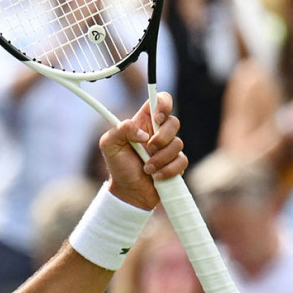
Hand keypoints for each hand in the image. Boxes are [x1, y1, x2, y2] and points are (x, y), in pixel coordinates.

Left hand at [101, 92, 185, 209]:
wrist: (129, 191)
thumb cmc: (118, 166)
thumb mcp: (109, 145)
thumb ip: (121, 130)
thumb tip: (144, 133)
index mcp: (143, 122)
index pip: (159, 101)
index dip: (163, 104)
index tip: (158, 117)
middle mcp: (158, 132)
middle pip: (174, 122)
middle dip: (162, 138)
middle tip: (149, 148)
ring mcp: (169, 148)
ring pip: (178, 144)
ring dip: (160, 159)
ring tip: (146, 167)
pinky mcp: (177, 163)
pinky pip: (182, 161)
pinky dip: (167, 170)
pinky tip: (155, 176)